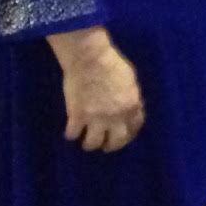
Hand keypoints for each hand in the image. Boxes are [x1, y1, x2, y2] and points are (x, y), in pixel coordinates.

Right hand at [60, 37, 144, 152]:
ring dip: (90, 144)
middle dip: (111, 145)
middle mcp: (116, 117)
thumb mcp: (130, 81)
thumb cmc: (112, 64)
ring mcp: (96, 118)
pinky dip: (71, 134)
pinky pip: (73, 134)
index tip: (123, 136)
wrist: (90, 59)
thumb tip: (128, 107)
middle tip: (105, 146)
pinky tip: (70, 132)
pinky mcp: (77, 116)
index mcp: (132, 106)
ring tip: (86, 142)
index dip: (129, 134)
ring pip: (93, 143)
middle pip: (116, 141)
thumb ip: (130, 97)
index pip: (134, 128)